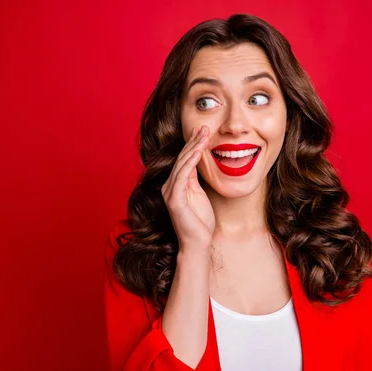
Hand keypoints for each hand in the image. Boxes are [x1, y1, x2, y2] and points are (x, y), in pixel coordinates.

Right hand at [161, 125, 214, 251]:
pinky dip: (190, 162)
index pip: (184, 160)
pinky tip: (198, 151)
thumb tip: (196, 162)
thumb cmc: (200, 222)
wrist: (198, 243)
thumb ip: (194, 180)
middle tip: (203, 127)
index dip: (192, 145)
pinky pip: (182, 175)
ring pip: (182, 164)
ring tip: (203, 134)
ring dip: (193, 148)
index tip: (202, 131)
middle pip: (182, 159)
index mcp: (175, 185)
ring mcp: (170, 192)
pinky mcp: (174, 199)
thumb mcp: (199, 195)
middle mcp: (169, 186)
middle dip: (193, 142)